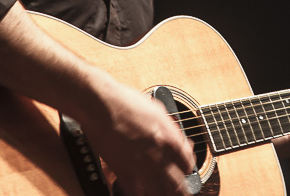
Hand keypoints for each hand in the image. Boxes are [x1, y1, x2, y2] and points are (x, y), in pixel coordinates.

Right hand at [80, 72, 196, 195]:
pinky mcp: (123, 172)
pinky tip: (142, 192)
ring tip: (164, 191)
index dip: (187, 166)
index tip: (185, 167)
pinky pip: (136, 193)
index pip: (187, 162)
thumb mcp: (157, 110)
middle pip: (177, 182)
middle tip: (180, 188)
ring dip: (163, 192)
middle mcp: (158, 154)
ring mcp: (141, 166)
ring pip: (159, 192)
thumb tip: (176, 139)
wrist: (102, 106)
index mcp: (169, 137)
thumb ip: (169, 129)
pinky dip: (141, 194)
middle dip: (180, 187)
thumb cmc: (127, 102)